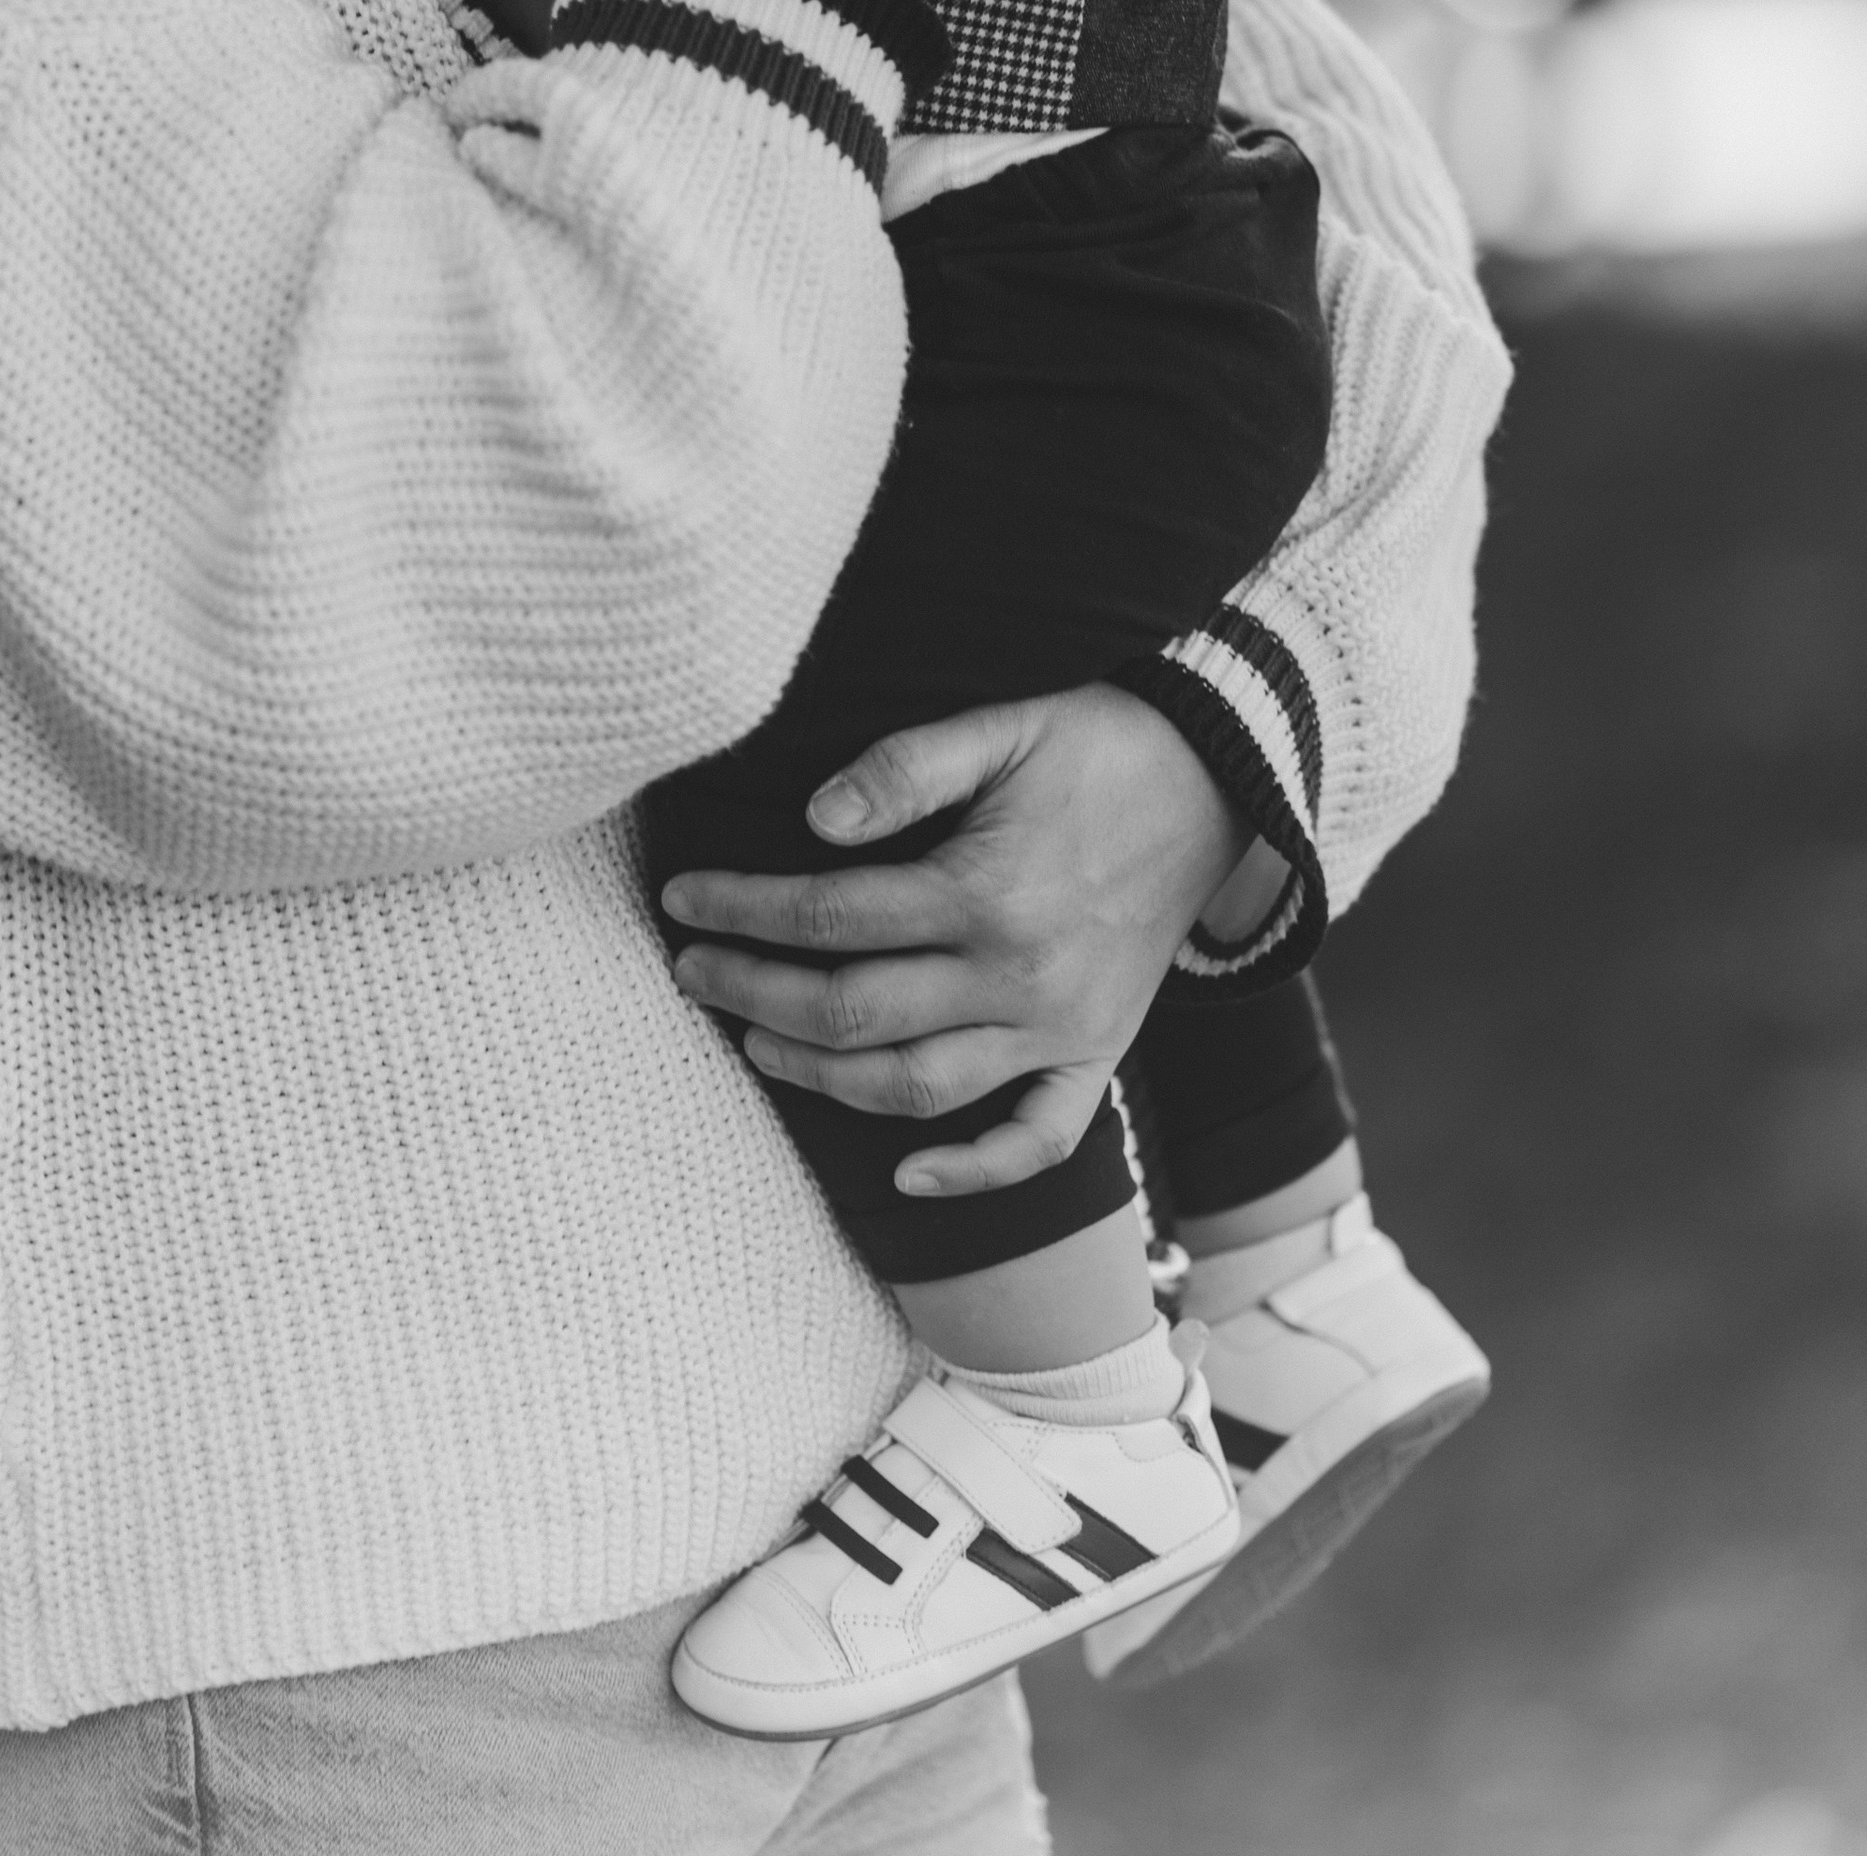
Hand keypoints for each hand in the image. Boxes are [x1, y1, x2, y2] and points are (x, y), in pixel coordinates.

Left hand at [661, 685, 1247, 1196]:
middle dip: (754, 994)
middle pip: (852, 1013)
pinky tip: (905, 1177)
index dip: (740, 911)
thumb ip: (903, 769)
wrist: (1220, 782)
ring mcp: (1061, 1029)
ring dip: (822, 1078)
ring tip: (756, 1040)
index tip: (682, 900)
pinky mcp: (1097, 1056)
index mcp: (985, 891)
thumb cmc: (1097, 744)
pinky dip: (971, 1172)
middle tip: (690, 971)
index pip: (827, 916)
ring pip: (919, 1089)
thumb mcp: (1001, 727)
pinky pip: (1037, 1141)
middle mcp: (1018, 977)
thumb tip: (814, 822)